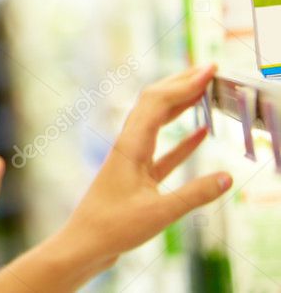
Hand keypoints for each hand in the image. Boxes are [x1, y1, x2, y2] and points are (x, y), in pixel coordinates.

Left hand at [58, 63, 230, 265]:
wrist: (84, 244)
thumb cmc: (112, 228)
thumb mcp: (159, 213)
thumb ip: (194, 196)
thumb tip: (228, 177)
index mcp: (130, 147)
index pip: (157, 104)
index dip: (183, 84)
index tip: (208, 71)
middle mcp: (128, 147)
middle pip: (154, 104)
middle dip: (180, 83)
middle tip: (209, 69)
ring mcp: (133, 161)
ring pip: (158, 124)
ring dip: (181, 105)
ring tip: (205, 90)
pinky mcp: (138, 178)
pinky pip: (164, 151)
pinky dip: (183, 140)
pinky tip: (201, 133)